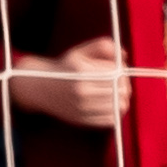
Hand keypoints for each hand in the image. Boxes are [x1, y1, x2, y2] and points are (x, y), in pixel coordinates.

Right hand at [11, 38, 128, 128]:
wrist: (41, 87)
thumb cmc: (65, 67)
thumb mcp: (80, 51)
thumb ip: (103, 46)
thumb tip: (125, 55)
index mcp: (81, 71)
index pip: (116, 74)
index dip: (123, 72)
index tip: (120, 71)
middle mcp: (81, 90)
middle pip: (121, 91)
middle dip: (125, 85)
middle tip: (121, 83)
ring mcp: (81, 107)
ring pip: (119, 107)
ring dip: (123, 100)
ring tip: (117, 94)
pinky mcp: (82, 120)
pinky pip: (110, 120)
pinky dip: (116, 113)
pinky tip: (110, 105)